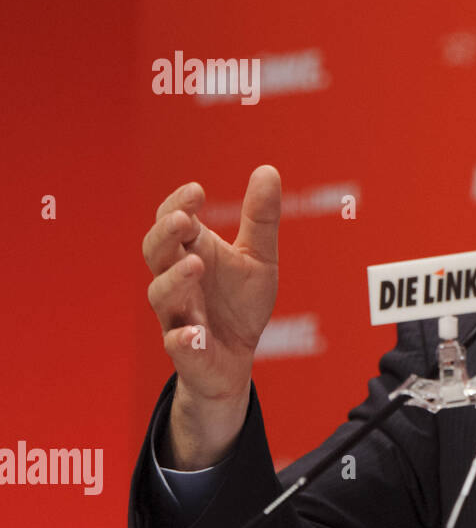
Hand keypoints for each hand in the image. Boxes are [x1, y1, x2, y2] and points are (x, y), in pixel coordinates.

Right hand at [143, 165, 280, 464]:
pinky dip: (183, 339)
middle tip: (185, 222)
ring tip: (195, 265)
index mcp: (191, 253)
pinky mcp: (188, 351)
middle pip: (155, 253)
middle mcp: (177, 281)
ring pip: (161, 296)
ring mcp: (178, 315)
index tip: (196, 191)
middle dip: (165, 235)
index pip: (171, 222)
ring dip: (175, 279)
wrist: (238, 358)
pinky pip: (178, 346)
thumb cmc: (240, 302)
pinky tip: (193, 334)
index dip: (177, 205)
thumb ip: (260, 218)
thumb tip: (267, 169)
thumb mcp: (258, 256)